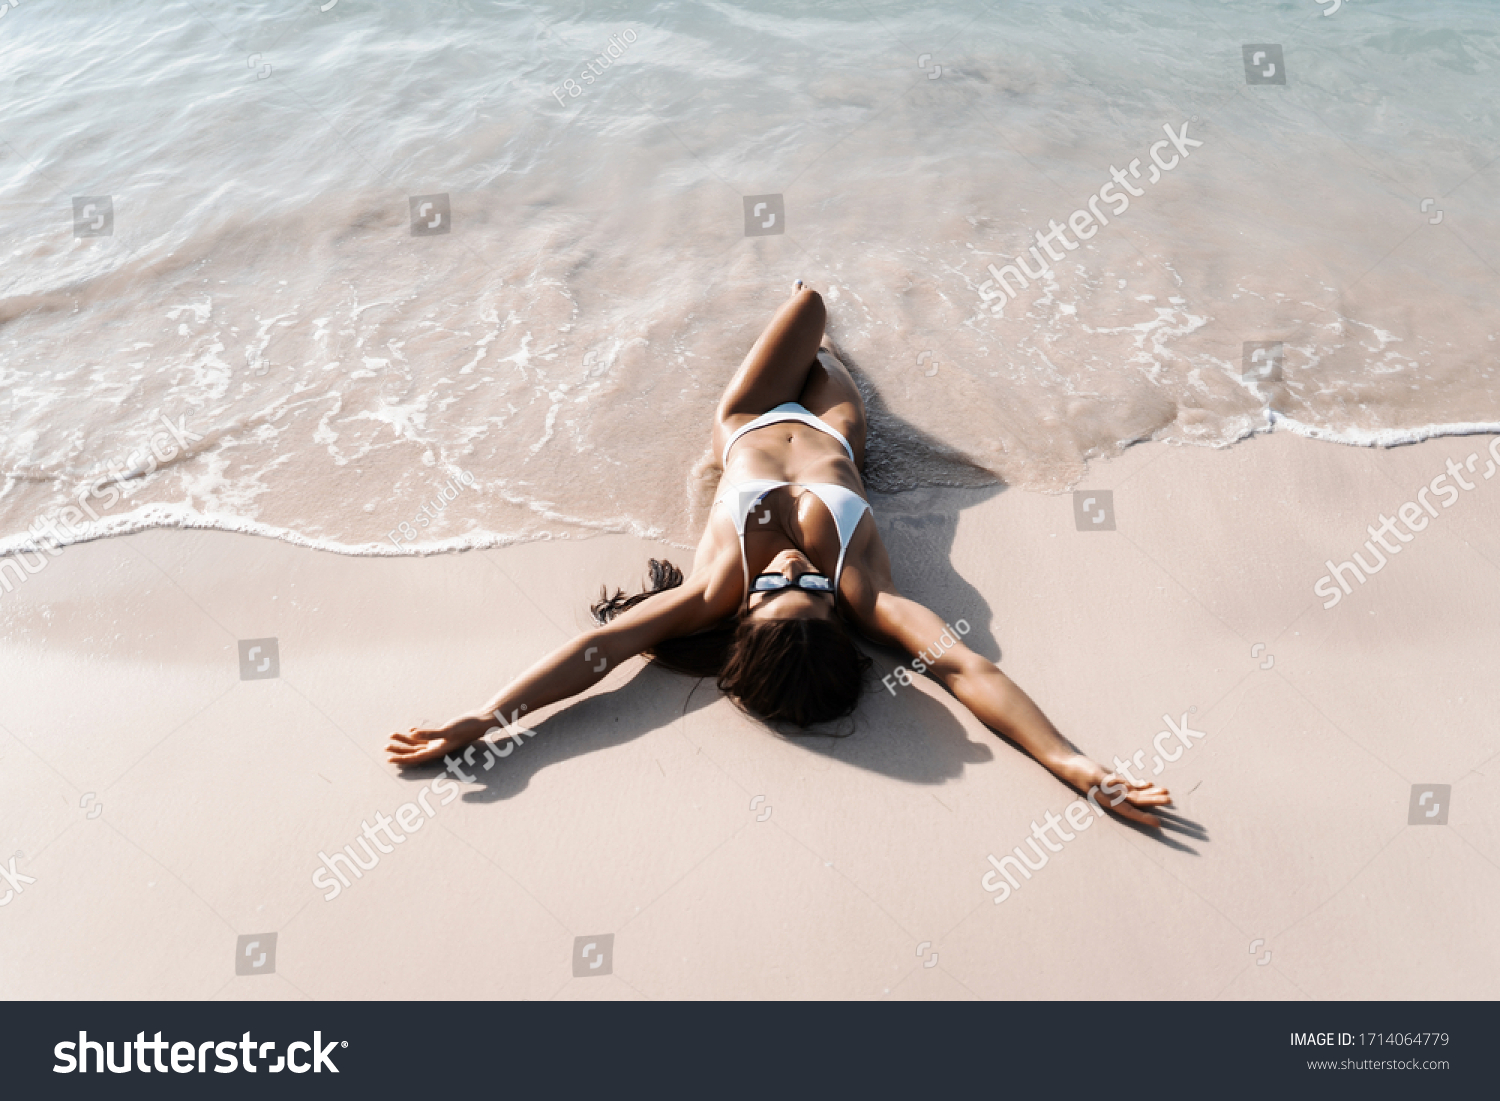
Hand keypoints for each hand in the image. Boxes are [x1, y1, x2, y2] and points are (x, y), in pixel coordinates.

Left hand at [386, 712, 491, 767]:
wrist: (482, 721)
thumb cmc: (467, 727)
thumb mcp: (448, 729)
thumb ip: (430, 733)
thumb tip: (412, 735)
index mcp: (438, 751)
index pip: (415, 757)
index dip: (402, 758)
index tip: (389, 759)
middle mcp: (437, 749)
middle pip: (414, 752)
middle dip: (399, 750)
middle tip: (386, 747)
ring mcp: (440, 742)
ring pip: (418, 744)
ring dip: (404, 741)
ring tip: (391, 736)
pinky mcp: (443, 735)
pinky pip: (426, 737)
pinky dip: (416, 735)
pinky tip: (410, 731)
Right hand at [1052, 755, 1171, 827]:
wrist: (1071, 765)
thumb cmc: (1080, 771)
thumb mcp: (1093, 775)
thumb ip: (1108, 781)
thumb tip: (1123, 787)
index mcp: (1109, 800)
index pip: (1131, 811)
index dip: (1145, 818)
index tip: (1159, 823)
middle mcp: (1114, 798)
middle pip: (1138, 802)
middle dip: (1155, 801)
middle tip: (1170, 800)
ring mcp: (1115, 790)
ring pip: (1137, 794)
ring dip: (1152, 794)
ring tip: (1167, 793)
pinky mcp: (1114, 782)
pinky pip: (1131, 786)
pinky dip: (1142, 786)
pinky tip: (1151, 784)